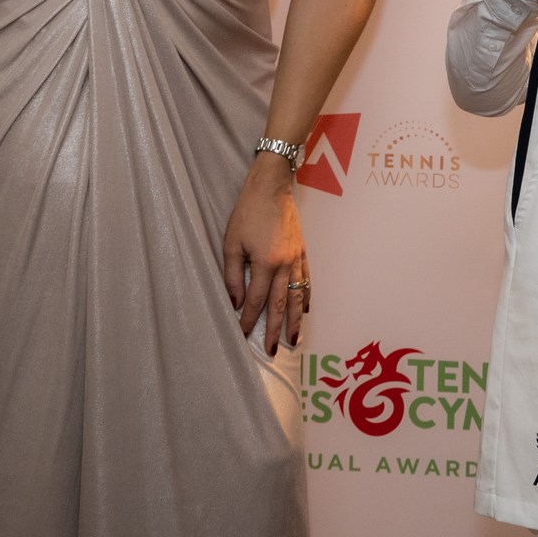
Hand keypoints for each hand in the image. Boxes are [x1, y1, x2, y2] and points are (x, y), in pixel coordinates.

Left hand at [222, 153, 309, 355]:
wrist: (272, 187)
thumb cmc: (248, 212)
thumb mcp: (231, 243)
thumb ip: (232, 274)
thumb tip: (234, 301)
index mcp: (265, 262)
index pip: (255, 300)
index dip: (247, 319)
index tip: (242, 335)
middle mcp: (285, 264)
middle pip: (281, 304)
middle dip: (277, 329)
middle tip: (274, 350)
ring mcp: (297, 259)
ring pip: (298, 296)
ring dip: (296, 320)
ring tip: (295, 339)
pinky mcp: (303, 252)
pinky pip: (306, 280)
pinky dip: (306, 297)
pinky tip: (306, 309)